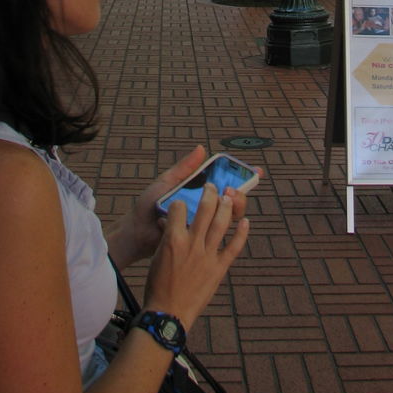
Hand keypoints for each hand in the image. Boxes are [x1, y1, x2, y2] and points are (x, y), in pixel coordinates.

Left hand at [107, 146, 255, 267]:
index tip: (256, 171)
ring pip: (230, 218)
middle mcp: (205, 210)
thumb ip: (184, 168)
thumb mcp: (166, 183)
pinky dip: (226, 227)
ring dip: (234, 207)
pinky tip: (225, 221)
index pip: (228, 186)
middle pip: (234, 202)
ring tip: (225, 199)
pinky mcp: (200, 243)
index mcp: (200, 194)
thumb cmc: (148, 206)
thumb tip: (201, 148)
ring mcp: (204, 227)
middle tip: (231, 191)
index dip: (244, 178)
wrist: (135, 232)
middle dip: (240, 194)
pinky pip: (219, 238)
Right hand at [143, 182, 249, 330]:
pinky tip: (246, 222)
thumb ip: (167, 237)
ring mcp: (207, 255)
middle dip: (210, 193)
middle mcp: (192, 243)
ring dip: (227, 206)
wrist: (168, 313)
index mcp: (173, 239)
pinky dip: (242, 233)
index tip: (182, 203)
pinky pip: (234, 246)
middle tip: (212, 187)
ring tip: (228, 197)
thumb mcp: (158, 256)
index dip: (180, 202)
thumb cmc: (158, 285)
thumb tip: (168, 223)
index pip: (178, 207)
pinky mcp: (219, 268)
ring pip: (222, 222)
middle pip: (205, 208)